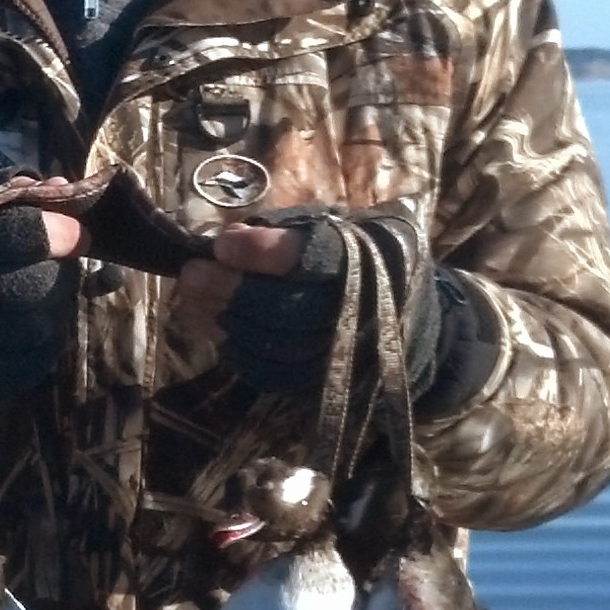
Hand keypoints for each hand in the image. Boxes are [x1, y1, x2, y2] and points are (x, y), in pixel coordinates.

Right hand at [0, 188, 83, 404]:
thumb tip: (61, 187)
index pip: (15, 238)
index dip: (53, 231)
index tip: (73, 230)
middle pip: (37, 284)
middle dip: (55, 267)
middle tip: (54, 258)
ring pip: (44, 322)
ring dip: (52, 300)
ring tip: (34, 286)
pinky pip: (41, 355)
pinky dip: (44, 332)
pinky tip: (25, 316)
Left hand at [176, 205, 443, 399]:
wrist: (419, 325)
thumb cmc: (366, 260)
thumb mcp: (343, 226)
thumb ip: (290, 228)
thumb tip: (229, 239)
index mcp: (374, 260)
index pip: (311, 259)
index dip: (262, 253)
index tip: (221, 243)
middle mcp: (363, 311)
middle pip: (286, 308)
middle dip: (231, 292)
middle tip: (190, 274)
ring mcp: (345, 355)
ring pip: (275, 346)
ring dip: (226, 323)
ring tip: (192, 299)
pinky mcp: (327, 384)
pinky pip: (275, 374)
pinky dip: (239, 352)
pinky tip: (216, 328)